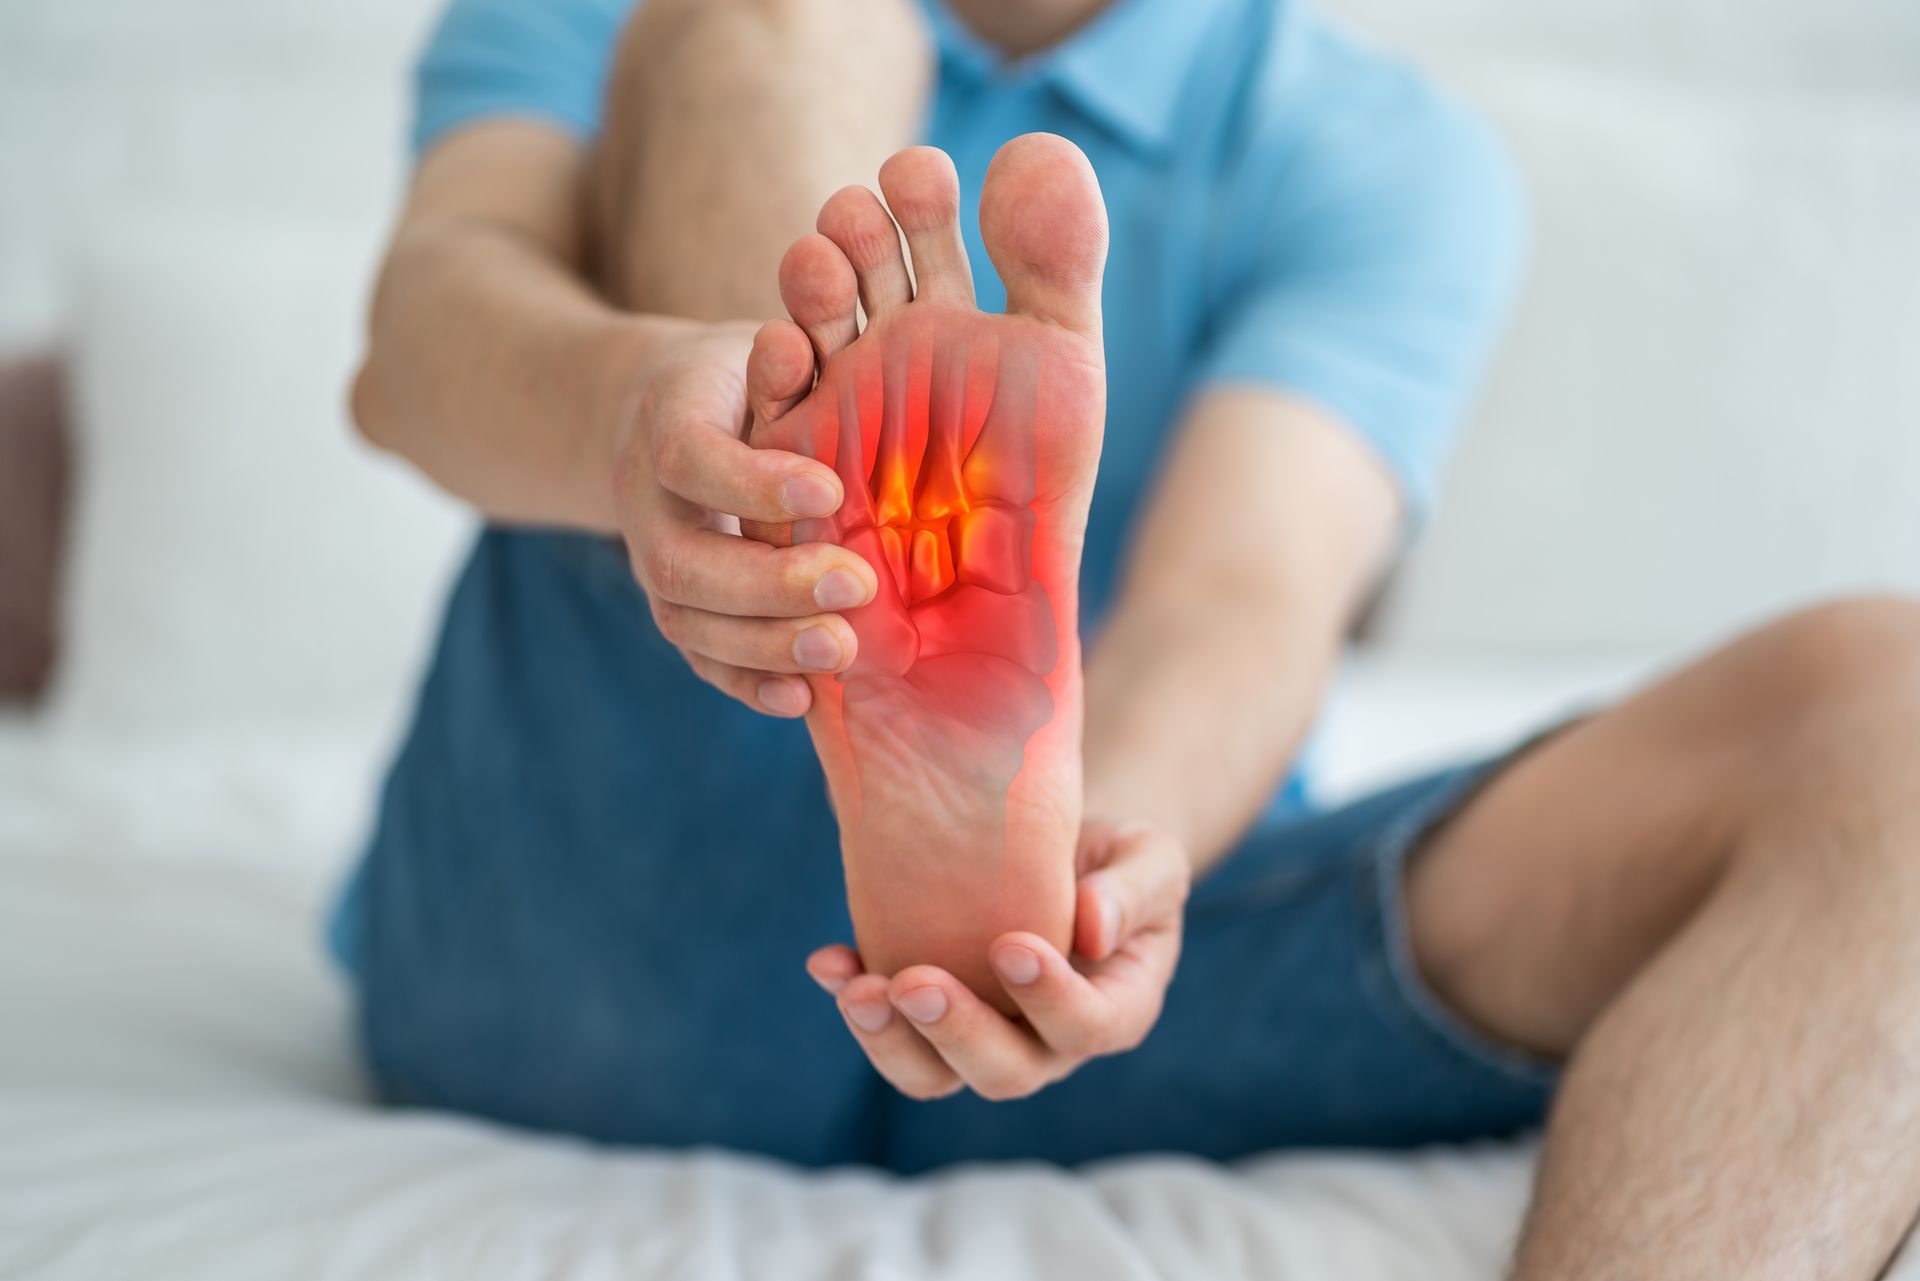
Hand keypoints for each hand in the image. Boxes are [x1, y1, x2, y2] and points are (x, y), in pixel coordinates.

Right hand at [611, 321, 878, 716]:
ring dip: (764, 644)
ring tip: (844, 651)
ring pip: (689, 619)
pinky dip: (746, 683)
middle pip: (682, 559)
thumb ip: (803, 356)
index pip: (695, 457)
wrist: (674, 409)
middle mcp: (647, 500)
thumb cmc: (757, 369)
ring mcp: (656, 562)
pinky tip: (805, 700)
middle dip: (767, 582)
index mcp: (670, 419)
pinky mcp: (679, 607)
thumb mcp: (772, 340)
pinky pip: (699, 657)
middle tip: (854, 585)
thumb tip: (836, 342)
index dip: (754, 481)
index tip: (826, 489)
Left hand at [805, 819, 1189, 1100]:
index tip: (1011, 947)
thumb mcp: (1149, 858)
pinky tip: (827, 961)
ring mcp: (985, 1039)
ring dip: (890, 1041)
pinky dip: (852, 998)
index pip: (1087, 1026)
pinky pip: (891, 1033)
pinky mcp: (931, 1017)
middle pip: (1004, 1072)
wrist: (1062, 853)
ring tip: (856, 989)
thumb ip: (1134, 890)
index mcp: (1116, 1009)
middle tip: (914, 984)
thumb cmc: (1117, 859)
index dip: (1051, 999)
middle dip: (955, 1033)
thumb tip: (1093, 928)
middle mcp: (1048, 1044)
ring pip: (935, 1075)